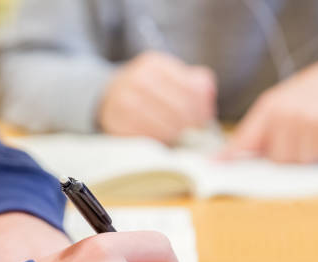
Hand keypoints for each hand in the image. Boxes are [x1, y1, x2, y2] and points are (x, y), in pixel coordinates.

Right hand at [98, 51, 216, 144]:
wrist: (109, 95)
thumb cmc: (149, 88)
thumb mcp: (170, 75)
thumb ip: (196, 82)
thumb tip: (208, 101)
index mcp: (156, 63)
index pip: (192, 90)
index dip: (202, 110)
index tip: (203, 122)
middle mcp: (139, 78)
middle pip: (180, 109)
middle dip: (192, 126)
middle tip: (195, 135)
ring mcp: (125, 99)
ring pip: (166, 126)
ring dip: (177, 136)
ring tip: (180, 138)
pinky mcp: (117, 121)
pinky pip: (148, 137)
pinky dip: (160, 142)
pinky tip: (163, 141)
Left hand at [222, 59, 317, 162]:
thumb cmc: (303, 99)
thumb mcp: (276, 106)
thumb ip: (255, 133)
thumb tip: (225, 158)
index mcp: (268, 109)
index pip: (245, 138)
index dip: (229, 154)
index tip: (214, 164)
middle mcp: (285, 113)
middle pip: (278, 160)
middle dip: (287, 156)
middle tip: (295, 139)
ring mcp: (308, 120)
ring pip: (301, 161)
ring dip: (307, 155)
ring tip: (311, 135)